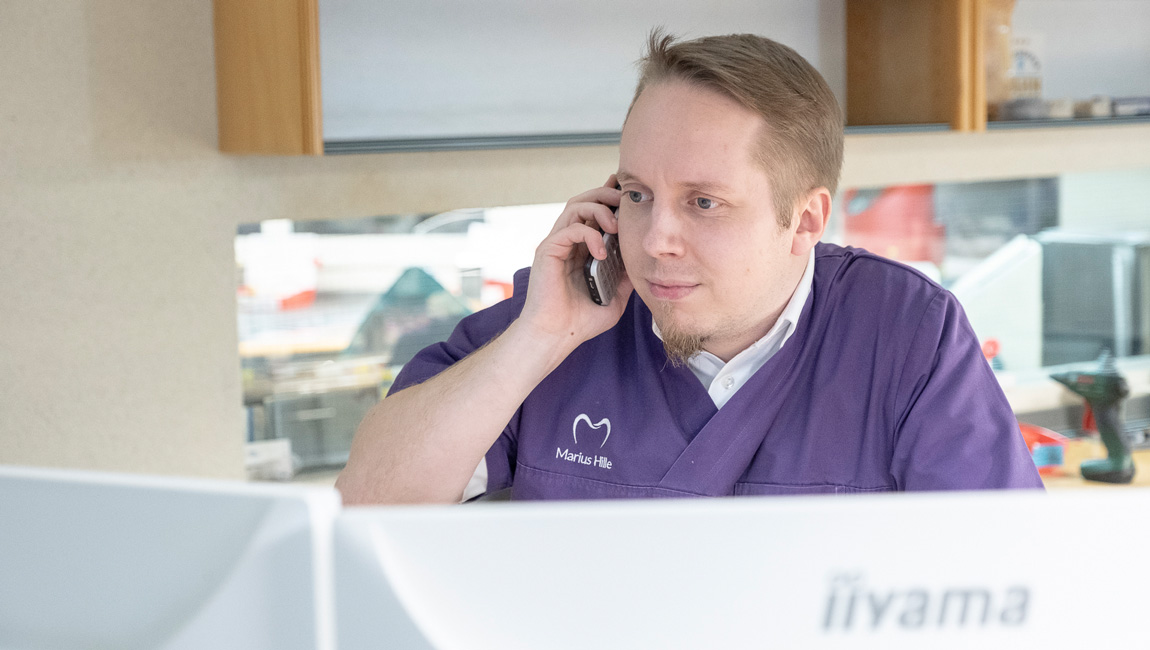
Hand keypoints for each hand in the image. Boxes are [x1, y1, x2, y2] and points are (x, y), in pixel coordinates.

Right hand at [514, 175, 634, 354]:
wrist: (556, 337)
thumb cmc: (580, 323)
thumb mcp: (614, 298)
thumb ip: (625, 278)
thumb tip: (643, 262)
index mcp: (581, 250)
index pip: (594, 213)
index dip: (610, 199)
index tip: (629, 194)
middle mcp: (567, 243)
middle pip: (584, 200)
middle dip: (606, 194)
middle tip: (625, 200)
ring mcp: (556, 245)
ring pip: (575, 206)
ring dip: (598, 208)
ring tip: (615, 225)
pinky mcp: (548, 251)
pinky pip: (570, 229)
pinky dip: (589, 234)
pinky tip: (601, 251)